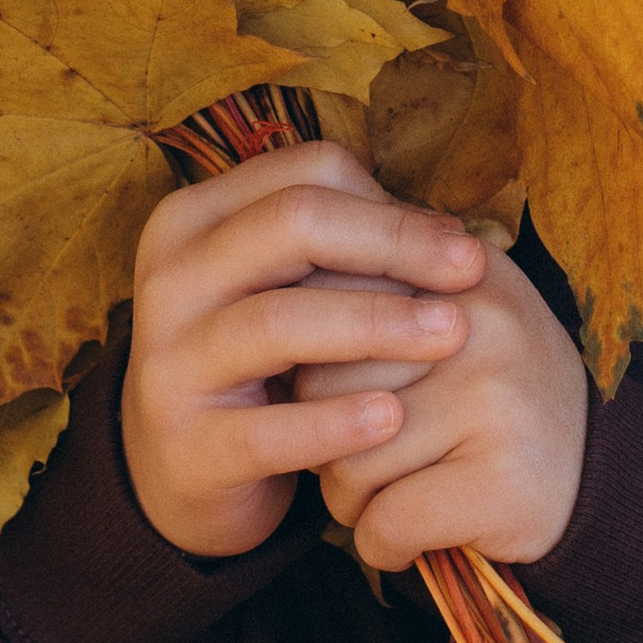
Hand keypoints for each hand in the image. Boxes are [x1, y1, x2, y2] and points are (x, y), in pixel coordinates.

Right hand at [120, 142, 486, 560]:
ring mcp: (170, 362)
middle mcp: (171, 279)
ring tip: (451, 335)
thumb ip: (346, 247)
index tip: (456, 240)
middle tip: (472, 271)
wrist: (186, 469)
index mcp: (195, 221)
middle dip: (393, 243)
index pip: (301, 174)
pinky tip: (393, 418)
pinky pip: (268, 431)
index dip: (389, 202)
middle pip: (291, 225)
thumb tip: (449, 231)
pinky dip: (334, 421)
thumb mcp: (284, 286)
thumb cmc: (261, 360)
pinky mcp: (188, 446)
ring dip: (376, 324)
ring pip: (278, 322)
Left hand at [302, 238, 588, 574]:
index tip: (336, 390)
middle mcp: (479, 325)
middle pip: (322, 385)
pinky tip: (416, 536)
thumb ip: (376, 290)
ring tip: (399, 494)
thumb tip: (269, 283)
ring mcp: (494, 402)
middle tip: (372, 455)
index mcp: (457, 273)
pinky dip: (385, 545)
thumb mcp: (450, 319)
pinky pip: (386, 522)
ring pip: (347, 462)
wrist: (600, 478)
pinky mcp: (501, 482)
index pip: (327, 300)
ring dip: (353, 500)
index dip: (313, 362)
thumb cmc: (496, 397)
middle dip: (325, 436)